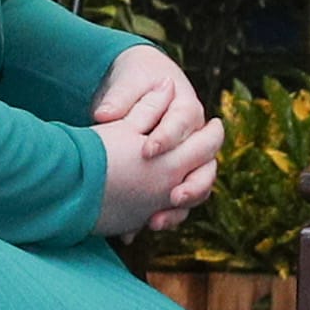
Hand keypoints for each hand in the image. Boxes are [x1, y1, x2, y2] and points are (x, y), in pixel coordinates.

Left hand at [90, 47, 221, 235]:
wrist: (138, 86)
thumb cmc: (135, 79)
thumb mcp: (127, 82)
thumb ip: (119, 98)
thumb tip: (104, 115)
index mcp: (186, 108)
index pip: (185, 123)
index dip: (168, 137)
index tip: (147, 150)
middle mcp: (193, 138)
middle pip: (205, 164)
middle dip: (191, 183)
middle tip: (172, 195)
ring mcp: (185, 162)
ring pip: (195, 189)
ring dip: (179, 209)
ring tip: (155, 222)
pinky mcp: (170, 178)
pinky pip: (173, 203)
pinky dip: (160, 217)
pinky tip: (137, 230)